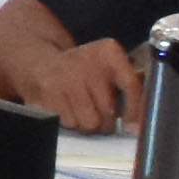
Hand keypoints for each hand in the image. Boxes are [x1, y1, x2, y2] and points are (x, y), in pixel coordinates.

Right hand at [22, 34, 140, 134]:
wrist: (41, 62)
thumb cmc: (84, 70)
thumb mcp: (110, 66)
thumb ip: (131, 86)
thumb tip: (138, 124)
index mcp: (108, 52)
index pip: (131, 85)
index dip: (135, 111)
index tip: (133, 126)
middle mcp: (86, 60)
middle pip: (108, 111)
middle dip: (107, 121)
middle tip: (101, 115)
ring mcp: (66, 76)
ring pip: (89, 122)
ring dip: (89, 124)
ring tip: (84, 111)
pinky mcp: (49, 92)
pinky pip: (70, 123)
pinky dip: (72, 122)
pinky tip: (68, 109)